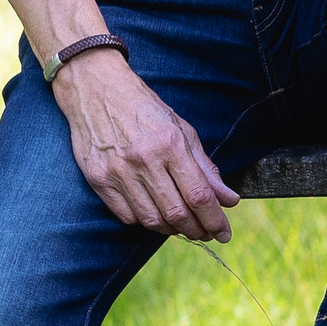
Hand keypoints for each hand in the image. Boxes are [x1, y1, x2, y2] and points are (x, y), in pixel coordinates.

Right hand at [52, 52, 237, 241]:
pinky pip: (126, 215)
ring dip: (172, 230)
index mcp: (170, 145)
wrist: (97, 91)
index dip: (214, 220)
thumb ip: (206, 168)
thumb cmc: (146, 110)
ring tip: (184, 227)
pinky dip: (145, 222)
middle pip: (176, 213)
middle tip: (207, 234)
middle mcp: (144, 160)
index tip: (225, 233)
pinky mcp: (97, 180)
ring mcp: (117, 172)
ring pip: (150, 219)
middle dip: (197, 230)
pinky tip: (156, 216)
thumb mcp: (183, 130)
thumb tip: (230, 200)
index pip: (198, 195)